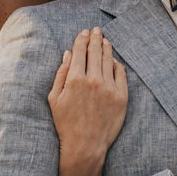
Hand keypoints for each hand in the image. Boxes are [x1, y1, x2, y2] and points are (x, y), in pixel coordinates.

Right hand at [48, 27, 127, 163]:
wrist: (86, 145)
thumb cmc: (66, 124)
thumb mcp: (54, 98)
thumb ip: (61, 74)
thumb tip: (68, 54)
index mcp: (75, 79)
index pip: (80, 51)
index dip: (82, 39)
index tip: (83, 32)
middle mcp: (94, 80)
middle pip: (96, 51)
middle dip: (95, 37)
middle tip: (96, 30)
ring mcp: (109, 88)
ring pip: (109, 60)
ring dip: (107, 47)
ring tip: (105, 41)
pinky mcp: (121, 96)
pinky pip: (121, 73)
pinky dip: (117, 64)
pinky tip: (114, 60)